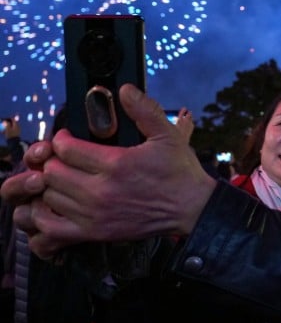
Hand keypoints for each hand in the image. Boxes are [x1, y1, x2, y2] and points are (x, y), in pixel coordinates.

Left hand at [3, 84, 217, 258]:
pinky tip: (56, 205)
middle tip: (65, 157)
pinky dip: (45, 215)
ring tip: (65, 178)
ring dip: (52, 185)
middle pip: (52, 172)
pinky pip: (52, 226)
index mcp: (116, 163)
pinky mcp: (95, 232)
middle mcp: (101, 190)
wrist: (192, 209)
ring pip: (50, 196)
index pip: (65, 148)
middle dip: (54, 161)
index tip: (68, 138)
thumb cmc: (179, 173)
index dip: (61, 139)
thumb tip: (125, 90)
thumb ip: (144, 110)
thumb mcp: (168, 135)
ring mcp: (95, 214)